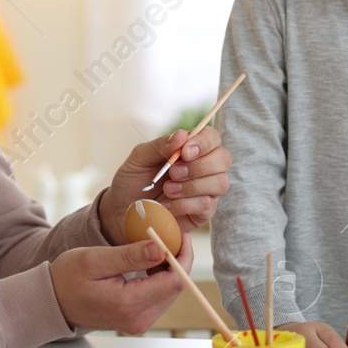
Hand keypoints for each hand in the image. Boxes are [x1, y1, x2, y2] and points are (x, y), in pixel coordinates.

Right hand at [49, 234, 195, 333]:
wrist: (52, 302)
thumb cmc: (67, 278)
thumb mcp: (94, 259)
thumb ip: (129, 256)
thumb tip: (161, 249)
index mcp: (128, 304)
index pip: (174, 281)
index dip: (182, 256)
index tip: (179, 234)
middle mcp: (138, 319)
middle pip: (176, 288)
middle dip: (177, 260)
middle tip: (168, 236)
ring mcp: (139, 323)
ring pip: (170, 293)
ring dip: (168, 269)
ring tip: (155, 248)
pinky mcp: (137, 320)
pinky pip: (159, 298)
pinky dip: (159, 279)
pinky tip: (147, 264)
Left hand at [99, 126, 231, 241]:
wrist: (124, 211)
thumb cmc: (133, 181)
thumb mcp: (139, 158)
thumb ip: (160, 145)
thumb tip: (182, 135)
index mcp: (191, 149)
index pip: (212, 137)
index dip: (204, 142)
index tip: (184, 152)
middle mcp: (204, 168)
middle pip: (223, 159)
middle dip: (199, 166)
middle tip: (173, 173)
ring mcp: (206, 190)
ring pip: (220, 182)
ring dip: (192, 186)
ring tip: (167, 189)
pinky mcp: (203, 212)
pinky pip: (206, 204)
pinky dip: (185, 204)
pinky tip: (167, 206)